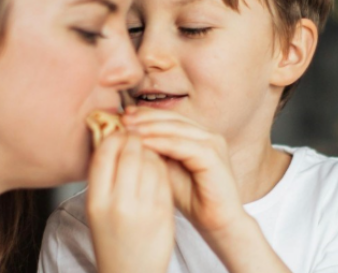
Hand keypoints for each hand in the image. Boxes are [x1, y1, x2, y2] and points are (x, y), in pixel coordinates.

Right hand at [86, 131, 174, 272]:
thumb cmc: (112, 237)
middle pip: (130, 152)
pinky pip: (164, 176)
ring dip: (150, 149)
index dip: (113, 136)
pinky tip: (157, 166)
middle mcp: (119, 204)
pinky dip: (161, 165)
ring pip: (150, 161)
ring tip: (146, 150)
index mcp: (96, 201)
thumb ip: (103, 176)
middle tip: (136, 134)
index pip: (104, 153)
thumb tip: (111, 136)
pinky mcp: (164, 213)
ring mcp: (144, 209)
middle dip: (135, 138)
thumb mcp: (96, 208)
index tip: (118, 131)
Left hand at [123, 107, 244, 237]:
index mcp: (197, 135)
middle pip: (172, 118)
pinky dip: (161, 142)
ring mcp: (213, 143)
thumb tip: (127, 137)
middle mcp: (207, 135)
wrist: (216, 223)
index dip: (144, 114)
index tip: (121, 115)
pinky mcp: (213, 156)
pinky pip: (182, 145)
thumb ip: (153, 152)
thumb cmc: (192, 199)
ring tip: (128, 129)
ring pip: (176, 128)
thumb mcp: (166, 170)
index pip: (168, 117)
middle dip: (145, 117)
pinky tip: (143, 143)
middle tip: (122, 118)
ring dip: (150, 127)